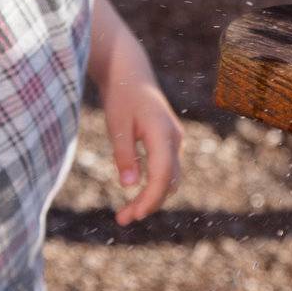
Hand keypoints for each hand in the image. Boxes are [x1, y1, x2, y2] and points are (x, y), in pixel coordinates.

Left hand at [103, 69, 183, 226]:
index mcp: (162, 132)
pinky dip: (153, 185)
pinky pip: (165, 169)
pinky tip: (135, 194)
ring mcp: (174, 139)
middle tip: (122, 219)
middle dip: (148, 203)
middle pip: (168, 181)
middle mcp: (174, 138)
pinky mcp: (168, 141)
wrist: (130, 71)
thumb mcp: (117, 125)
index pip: (162, 175)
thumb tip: (129, 186)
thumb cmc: (121, 95)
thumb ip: (124, 154)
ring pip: (169, 178)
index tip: (132, 215)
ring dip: (151, 197)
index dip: (150, 199)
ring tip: (126, 213)